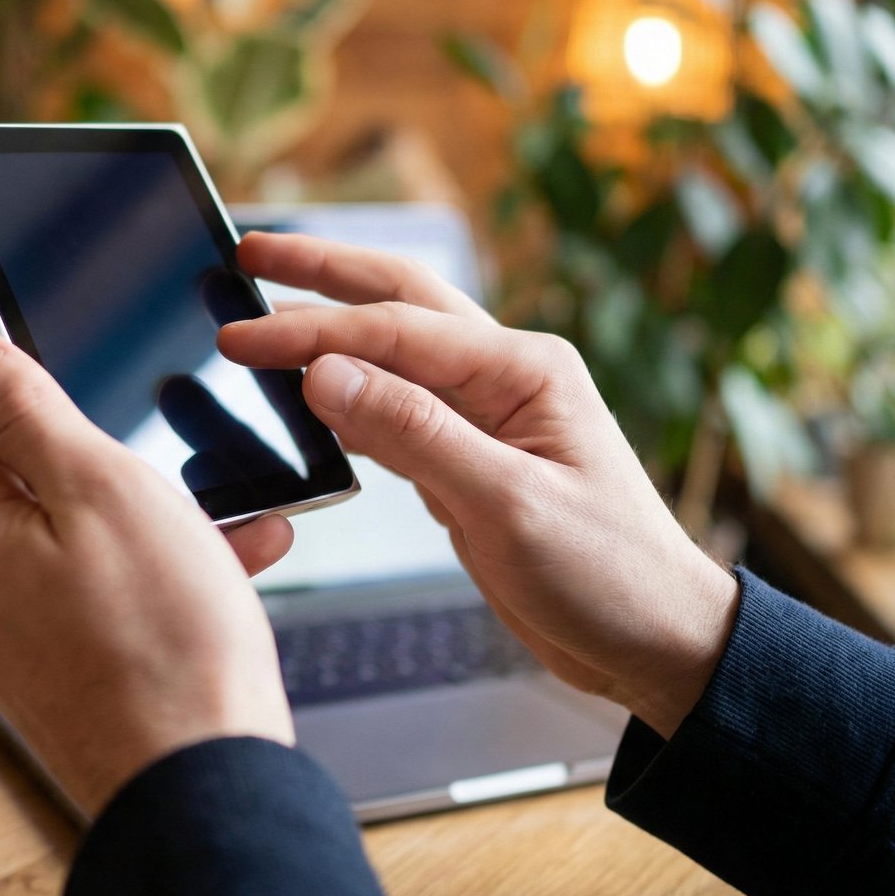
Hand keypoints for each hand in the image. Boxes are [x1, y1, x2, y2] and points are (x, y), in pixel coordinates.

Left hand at [0, 326, 294, 815]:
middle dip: (122, 467)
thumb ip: (23, 408)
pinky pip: (108, 601)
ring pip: (88, 544)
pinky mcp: (68, 681)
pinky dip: (163, 577)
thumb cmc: (163, 637)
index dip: (39, 389)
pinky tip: (230, 570)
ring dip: (161, 521)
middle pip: (41, 485)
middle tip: (188, 469)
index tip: (94, 378)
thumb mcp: (99, 485)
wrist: (203, 782)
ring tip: (237, 520)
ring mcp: (23, 645)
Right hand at [220, 232, 738, 738]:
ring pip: (392, 351)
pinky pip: (395, 410)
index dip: (309, 331)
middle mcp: (505, 376)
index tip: (238, 339)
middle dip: (320, 273)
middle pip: (398, 299)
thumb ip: (414, 433)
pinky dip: (344, 397)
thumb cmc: (609, 575)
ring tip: (265, 310)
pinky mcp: (468, 459)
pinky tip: (306, 399)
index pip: (395, 331)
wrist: (656, 642)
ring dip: (329, 327)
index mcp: (524, 368)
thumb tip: (325, 373)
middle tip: (249, 254)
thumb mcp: (508, 504)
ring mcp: (487, 416)